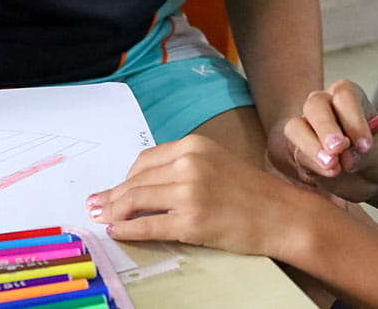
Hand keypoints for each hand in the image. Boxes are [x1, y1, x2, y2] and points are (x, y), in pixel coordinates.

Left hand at [85, 135, 308, 256]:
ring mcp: (190, 193)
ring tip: (102, 218)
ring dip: (113, 212)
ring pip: (136, 201)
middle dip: (111, 196)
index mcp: (193, 146)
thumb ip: (182, 167)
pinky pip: (148, 226)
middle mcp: (189, 164)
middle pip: (135, 181)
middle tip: (95, 205)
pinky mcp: (192, 221)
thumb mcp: (215, 163)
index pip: (144, 161)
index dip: (124, 178)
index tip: (112, 190)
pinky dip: (128, 230)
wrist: (283, 215)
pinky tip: (118, 232)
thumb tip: (142, 183)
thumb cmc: (251, 192)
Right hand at [272, 79, 377, 201]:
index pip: (344, 96)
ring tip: (333, 166)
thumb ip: (368, 154)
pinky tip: (332, 173)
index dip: (352, 119)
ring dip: (312, 146)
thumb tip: (347, 159)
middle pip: (315, 106)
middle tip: (338, 148)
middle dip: (326, 128)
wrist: (375, 178)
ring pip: (296, 128)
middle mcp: (325, 105)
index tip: (364, 144)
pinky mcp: (302, 151)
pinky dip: (314, 165)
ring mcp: (309, 127)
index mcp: (349, 96)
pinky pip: (299, 155)